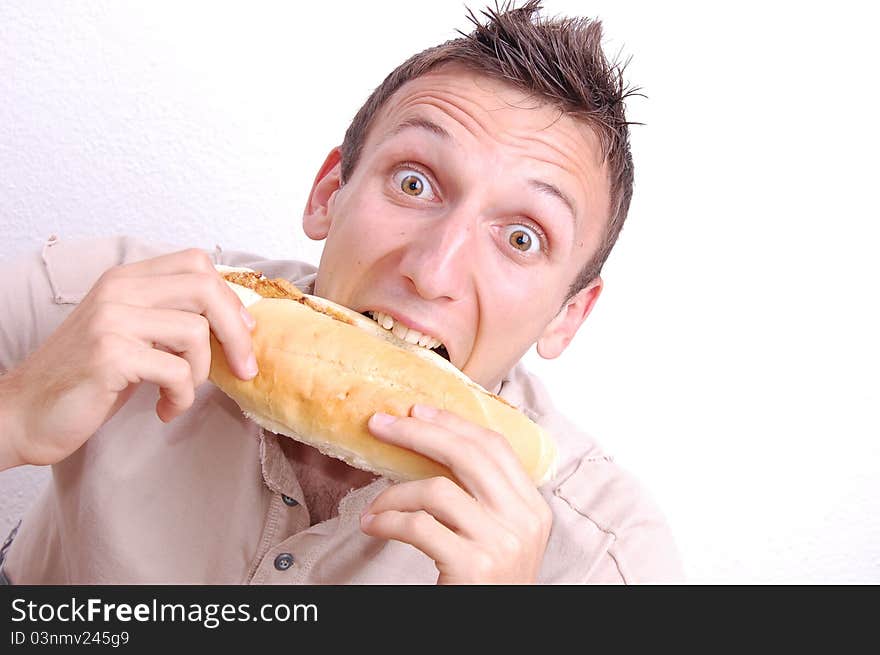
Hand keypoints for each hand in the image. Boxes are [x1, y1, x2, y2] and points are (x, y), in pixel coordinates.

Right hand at [0, 248, 257, 469]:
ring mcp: (112, 320)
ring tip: (180, 393)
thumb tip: (237, 321)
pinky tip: (164, 409)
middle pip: (205, 289)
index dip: (230, 297)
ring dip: (202, 374)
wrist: (25, 413)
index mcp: (126, 279)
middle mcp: (118, 290)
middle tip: (243, 368)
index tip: (242, 332)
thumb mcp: (133, 335)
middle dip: (236, 333)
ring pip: (196, 332)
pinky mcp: (110, 355)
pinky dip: (182, 397)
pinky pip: (178, 371)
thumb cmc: (87, 377)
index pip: (196, 263)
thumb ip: (171, 317)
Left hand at [360, 404, 552, 583]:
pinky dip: (388, 521)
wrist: (494, 635)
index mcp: (533, 507)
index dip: (453, 422)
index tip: (416, 411)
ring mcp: (501, 543)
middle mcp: (524, 520)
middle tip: (380, 424)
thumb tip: (434, 444)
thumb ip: (484, 497)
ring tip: (375, 506)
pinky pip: (419, 526)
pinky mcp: (473, 566)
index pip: (494, 446)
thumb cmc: (488, 584)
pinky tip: (374, 526)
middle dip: (418, 433)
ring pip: (437, 489)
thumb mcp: (501, 535)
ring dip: (394, 492)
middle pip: (468, 454)